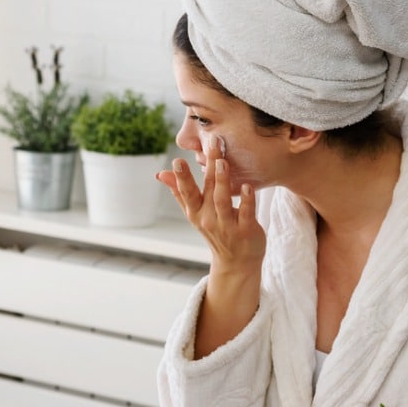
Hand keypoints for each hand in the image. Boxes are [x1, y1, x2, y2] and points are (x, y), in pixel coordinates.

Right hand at [155, 137, 264, 274]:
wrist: (237, 263)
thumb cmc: (217, 232)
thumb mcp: (195, 214)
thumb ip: (180, 193)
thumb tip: (161, 174)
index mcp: (196, 212)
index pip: (187, 193)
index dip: (182, 178)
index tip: (177, 161)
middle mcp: (209, 219)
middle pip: (208, 190)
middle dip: (209, 166)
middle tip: (212, 143)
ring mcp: (228, 226)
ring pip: (223, 201)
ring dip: (223, 181)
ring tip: (223, 162)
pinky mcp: (246, 231)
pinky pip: (246, 213)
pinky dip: (246, 200)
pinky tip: (247, 186)